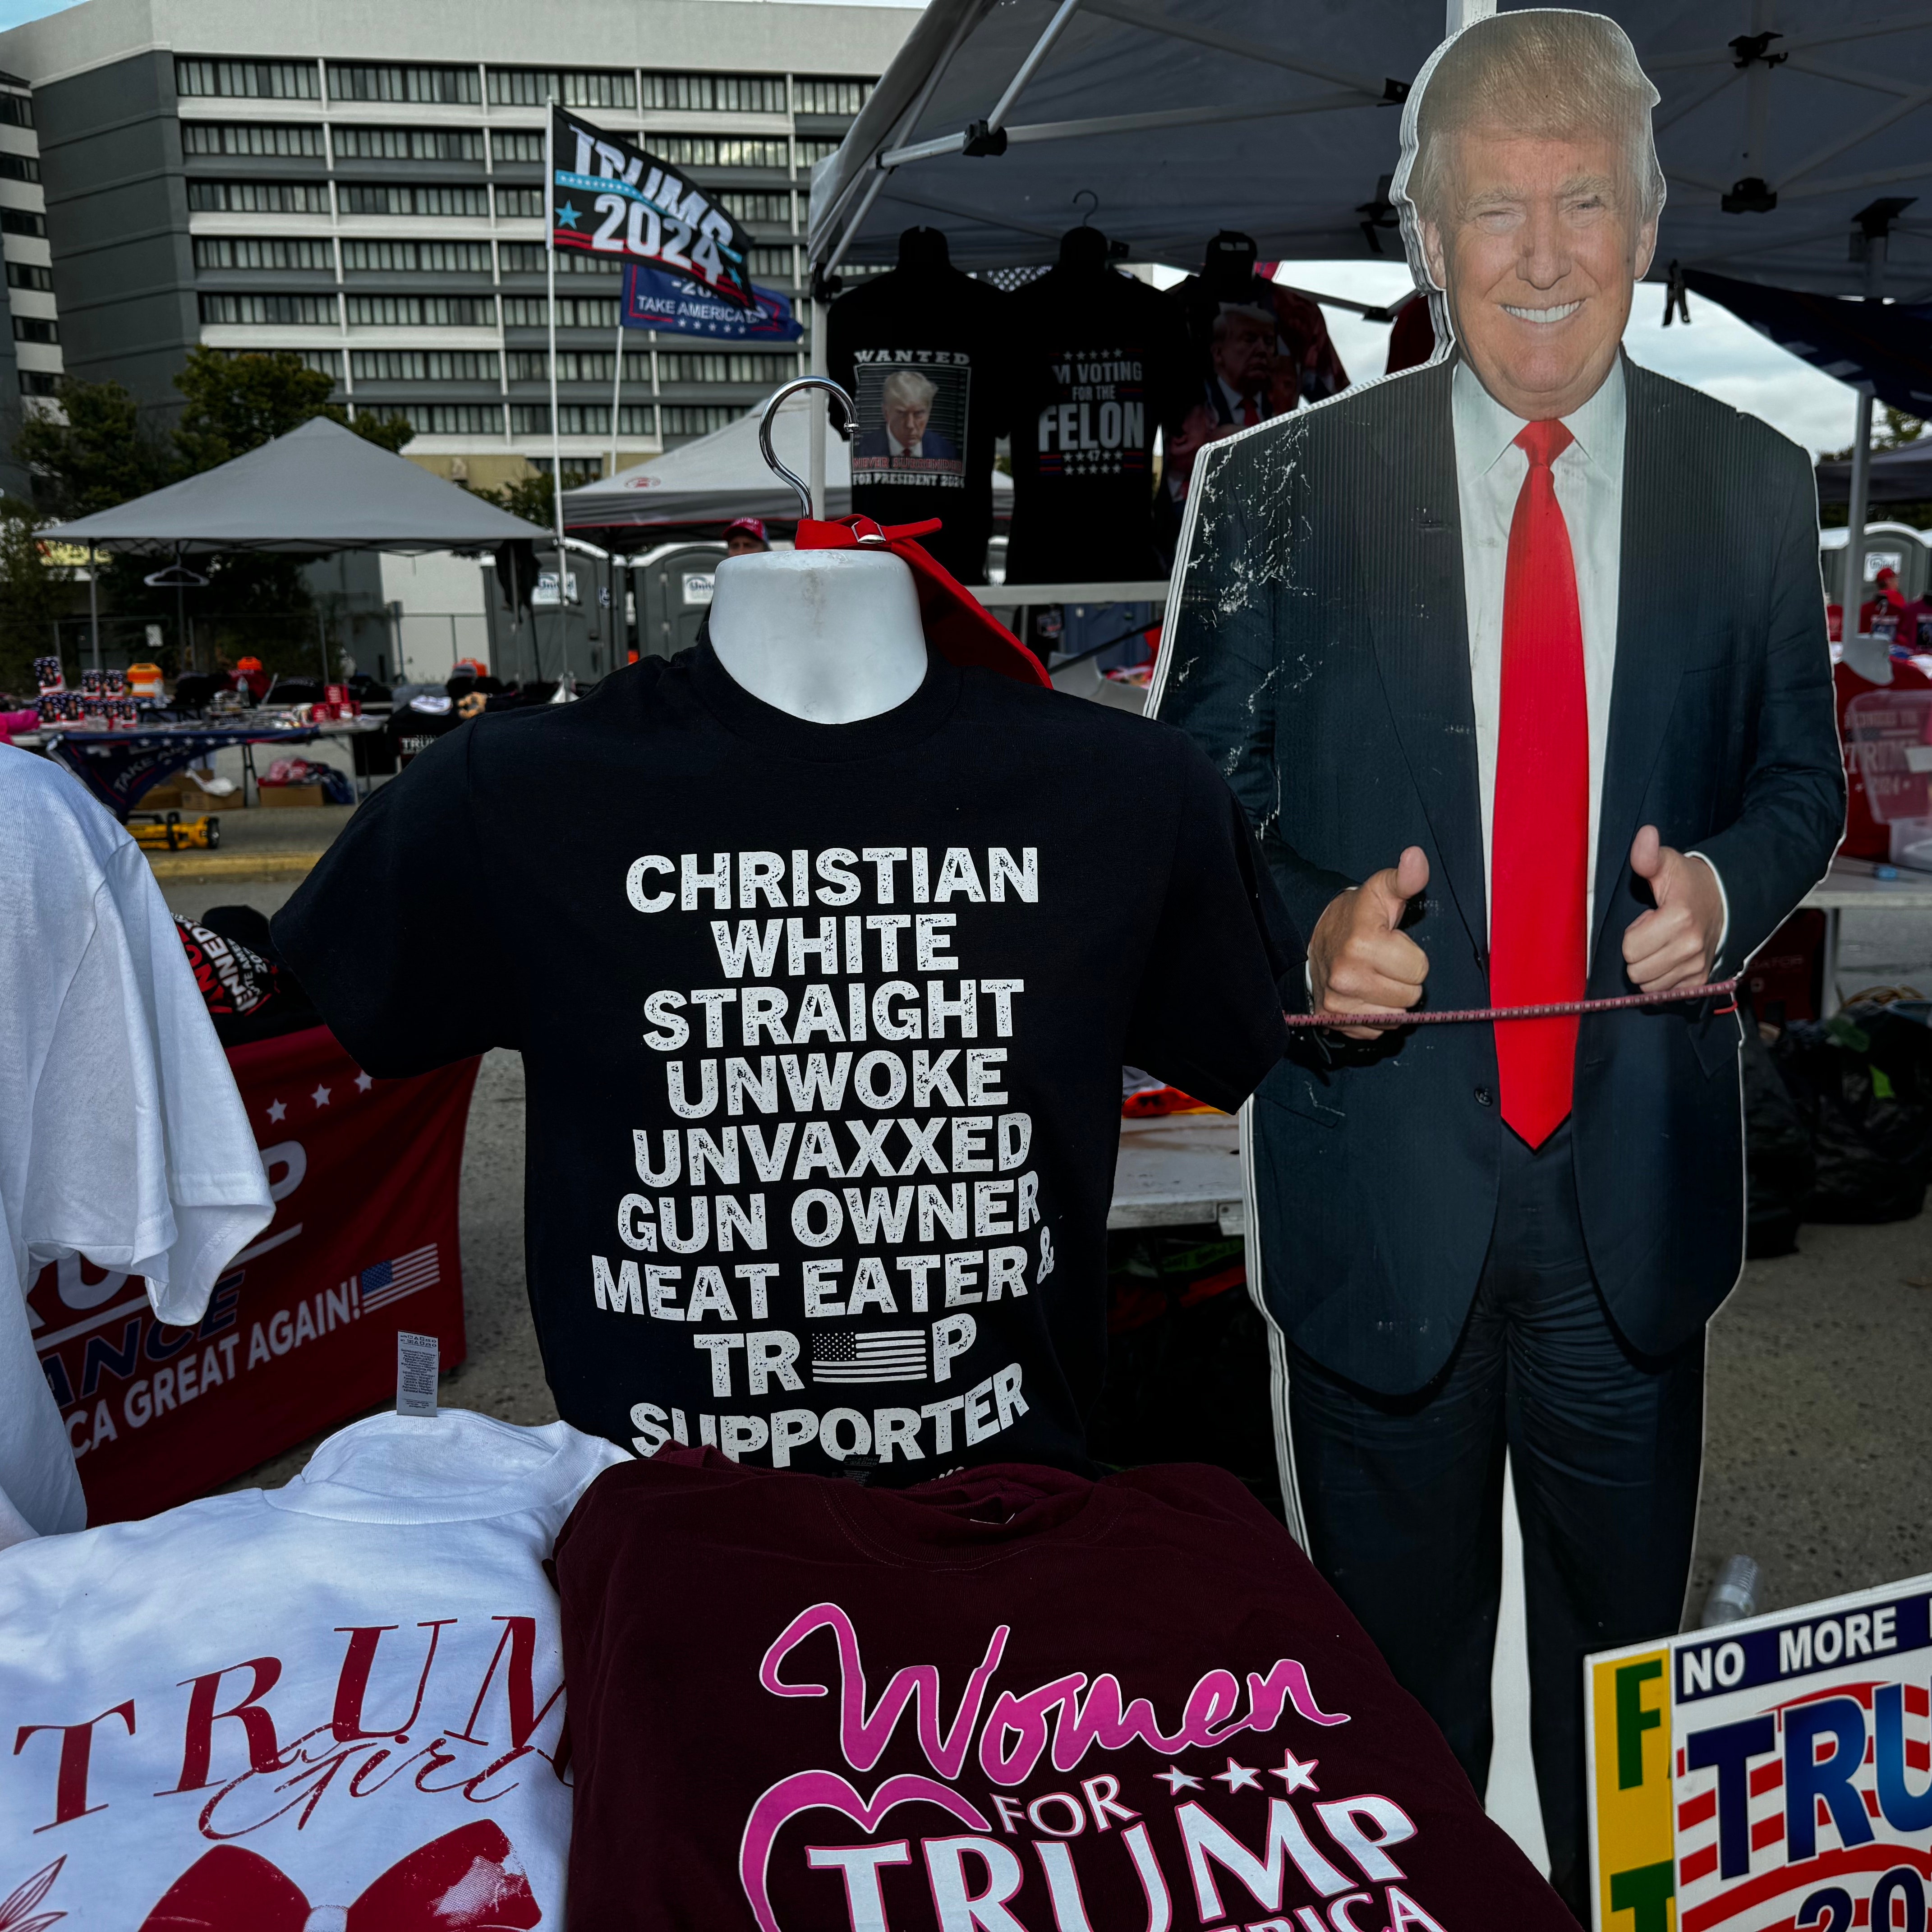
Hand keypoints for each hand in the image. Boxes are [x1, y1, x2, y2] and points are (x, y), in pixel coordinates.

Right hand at [1309, 846, 1430, 1038]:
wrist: (1315, 940)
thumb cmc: (1354, 917)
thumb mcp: (1380, 891)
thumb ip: (1405, 878)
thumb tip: (1416, 858)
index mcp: (1362, 944)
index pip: (1420, 970)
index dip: (1411, 956)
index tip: (1392, 944)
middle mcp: (1346, 977)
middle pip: (1411, 997)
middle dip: (1403, 979)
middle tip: (1385, 963)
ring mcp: (1338, 1003)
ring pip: (1397, 1017)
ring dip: (1392, 1000)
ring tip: (1375, 978)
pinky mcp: (1334, 1022)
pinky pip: (1379, 1029)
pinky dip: (1377, 1014)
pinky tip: (1365, 994)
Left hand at [1622, 825, 1723, 993]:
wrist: (1724, 901)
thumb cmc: (1688, 883)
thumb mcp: (1667, 864)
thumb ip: (1649, 855)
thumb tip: (1646, 835)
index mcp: (1679, 920)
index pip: (1629, 948)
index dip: (1633, 933)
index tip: (1649, 918)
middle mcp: (1690, 948)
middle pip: (1636, 971)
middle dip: (1638, 952)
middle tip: (1654, 932)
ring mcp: (1697, 967)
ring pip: (1648, 985)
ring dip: (1649, 967)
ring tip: (1662, 944)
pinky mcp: (1700, 980)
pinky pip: (1665, 993)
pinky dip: (1662, 979)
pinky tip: (1670, 958)